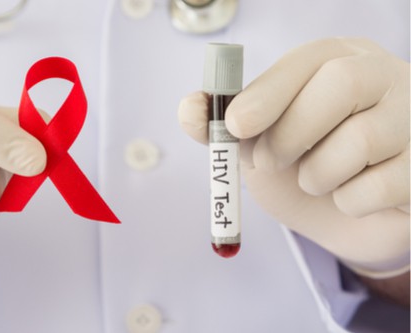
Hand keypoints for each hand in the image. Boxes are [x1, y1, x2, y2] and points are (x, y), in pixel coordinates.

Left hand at [179, 38, 409, 277]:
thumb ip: (222, 127)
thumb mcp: (258, 143)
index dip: (267, 92)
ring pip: (362, 138)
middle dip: (290, 131)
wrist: (347, 216)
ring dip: (318, 173)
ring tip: (315, 179)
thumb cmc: (301, 165)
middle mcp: (385, 77)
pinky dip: (349, 202)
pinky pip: (382, 186)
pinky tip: (352, 197)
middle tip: (267, 162)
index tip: (234, 125)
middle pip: (342, 84)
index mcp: (339, 61)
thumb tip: (189, 108)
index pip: (308, 60)